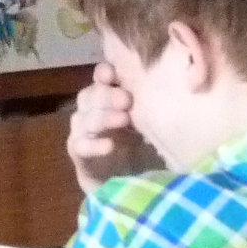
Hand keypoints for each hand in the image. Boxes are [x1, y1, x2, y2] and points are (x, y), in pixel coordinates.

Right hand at [66, 62, 138, 195]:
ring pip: (85, 118)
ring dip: (104, 118)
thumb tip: (169, 85)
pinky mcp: (77, 150)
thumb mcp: (144, 118)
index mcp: (106, 92)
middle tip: (127, 100)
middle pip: (91, 94)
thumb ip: (148, 101)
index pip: (101, 75)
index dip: (105, 72)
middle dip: (109, 96)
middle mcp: (89, 107)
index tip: (115, 75)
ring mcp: (80, 128)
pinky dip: (94, 145)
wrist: (120, 175)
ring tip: (123, 120)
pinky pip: (81, 145)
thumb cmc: (136, 139)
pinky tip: (109, 146)